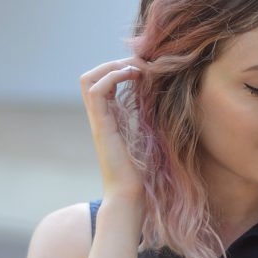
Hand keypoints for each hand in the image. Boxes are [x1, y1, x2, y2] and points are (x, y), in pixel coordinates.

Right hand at [80, 56, 148, 205]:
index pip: (103, 82)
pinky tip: (135, 77)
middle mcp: (100, 116)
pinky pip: (96, 91)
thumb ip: (150, 120)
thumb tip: (168, 104)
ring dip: (113, 66)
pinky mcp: (102, 126)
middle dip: (115, 63)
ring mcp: (98, 121)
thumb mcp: (149, 137)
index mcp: (110, 117)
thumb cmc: (142, 172)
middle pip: (91, 77)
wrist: (131, 194)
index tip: (145, 68)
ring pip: (89, 80)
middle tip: (141, 63)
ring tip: (137, 68)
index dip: (119, 68)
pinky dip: (113, 77)